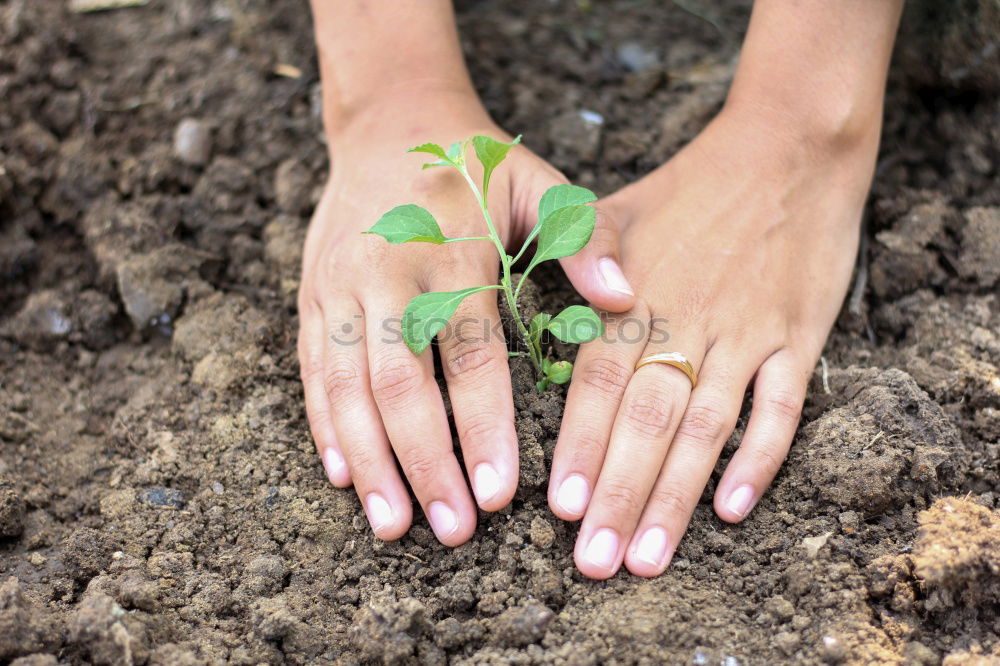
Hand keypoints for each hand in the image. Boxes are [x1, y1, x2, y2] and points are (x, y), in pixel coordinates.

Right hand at [298, 88, 632, 544]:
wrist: (388, 119)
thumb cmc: (475, 163)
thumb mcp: (539, 183)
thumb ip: (583, 238)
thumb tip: (626, 298)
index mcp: (451, 255)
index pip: (468, 356)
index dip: (483, 427)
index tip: (500, 493)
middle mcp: (387, 277)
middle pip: (399, 385)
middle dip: (424, 463)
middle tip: (450, 530)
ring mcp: (339, 290)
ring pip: (346, 389)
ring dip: (369, 461)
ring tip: (391, 524)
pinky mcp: (312, 298)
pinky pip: (313, 372)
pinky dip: (326, 427)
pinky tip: (342, 475)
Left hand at [547, 104, 879, 577]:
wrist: (787, 147)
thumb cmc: (690, 186)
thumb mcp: (614, 206)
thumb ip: (573, 255)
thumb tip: (529, 298)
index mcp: (632, 297)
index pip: (599, 385)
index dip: (580, 447)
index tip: (561, 507)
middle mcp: (684, 321)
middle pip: (646, 421)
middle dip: (619, 494)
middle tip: (595, 561)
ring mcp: (744, 332)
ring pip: (705, 427)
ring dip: (676, 495)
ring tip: (650, 556)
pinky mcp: (796, 337)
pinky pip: (781, 407)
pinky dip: (759, 457)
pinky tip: (733, 508)